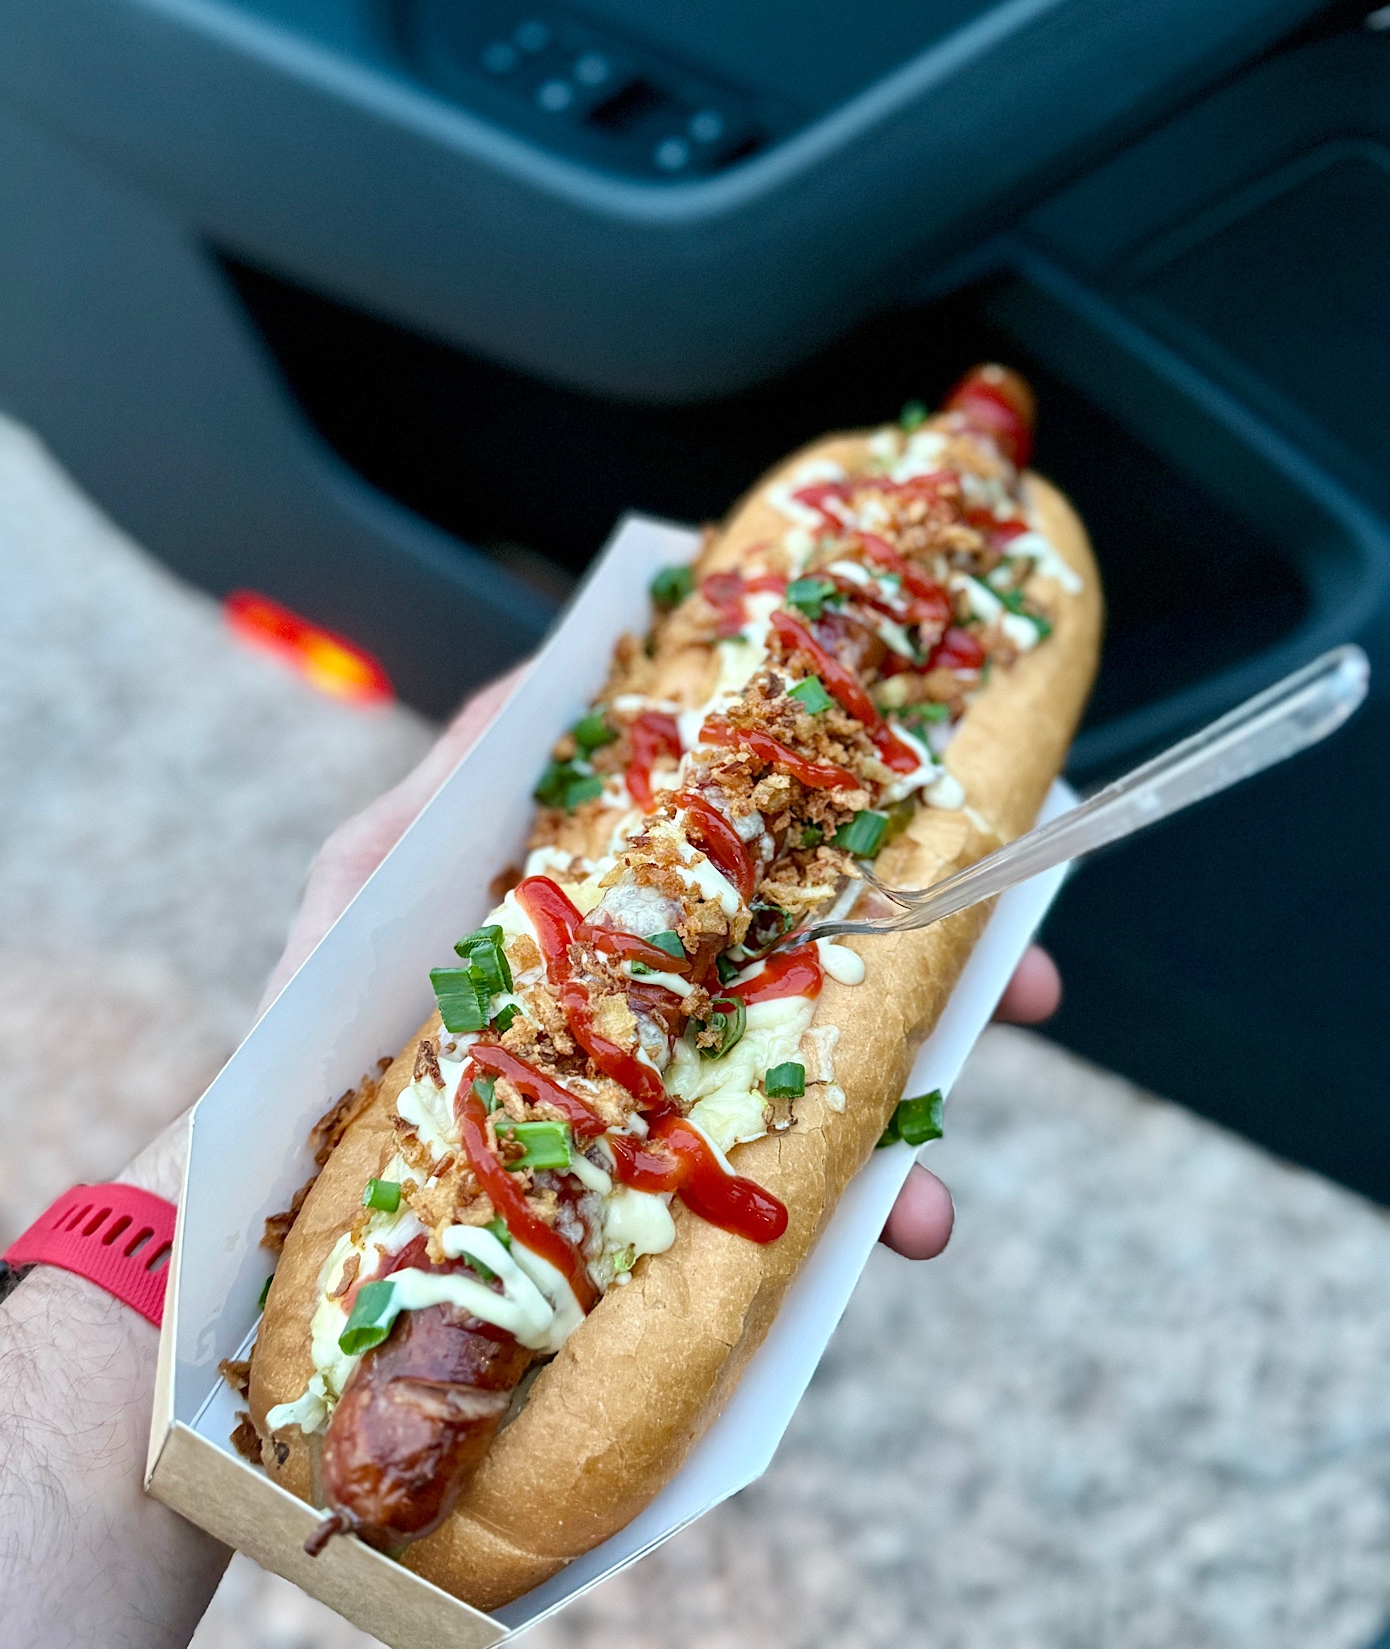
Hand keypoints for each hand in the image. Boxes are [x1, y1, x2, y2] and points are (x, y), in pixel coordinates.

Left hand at [258, 669, 1062, 1269]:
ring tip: (946, 1159)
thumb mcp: (377, 880)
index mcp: (619, 914)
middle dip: (951, 972)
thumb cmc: (318, 1032)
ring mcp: (668, 1105)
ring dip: (918, 1122)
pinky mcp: (659, 1204)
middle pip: (834, 968)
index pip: (767, 856)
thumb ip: (465, 779)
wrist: (267, 1229)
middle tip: (1032, 978)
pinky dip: (852, 1216)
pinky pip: (781, 1205)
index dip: (870, 835)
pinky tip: (886, 1228)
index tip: (954, 812)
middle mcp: (663, 1004)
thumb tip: (551, 664)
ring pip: (830, 1095)